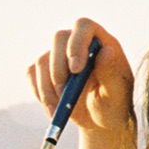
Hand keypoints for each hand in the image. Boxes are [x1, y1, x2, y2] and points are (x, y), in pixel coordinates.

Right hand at [28, 19, 136, 148]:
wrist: (100, 122)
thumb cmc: (114, 105)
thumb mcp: (117, 94)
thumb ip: (111, 73)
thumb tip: (106, 51)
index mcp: (100, 42)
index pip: (84, 26)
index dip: (76, 42)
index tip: (75, 69)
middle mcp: (77, 43)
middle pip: (58, 38)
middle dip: (58, 67)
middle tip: (65, 93)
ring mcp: (59, 56)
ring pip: (42, 60)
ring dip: (48, 87)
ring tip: (61, 109)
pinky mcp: (44, 71)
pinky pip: (31, 74)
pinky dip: (39, 93)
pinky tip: (53, 109)